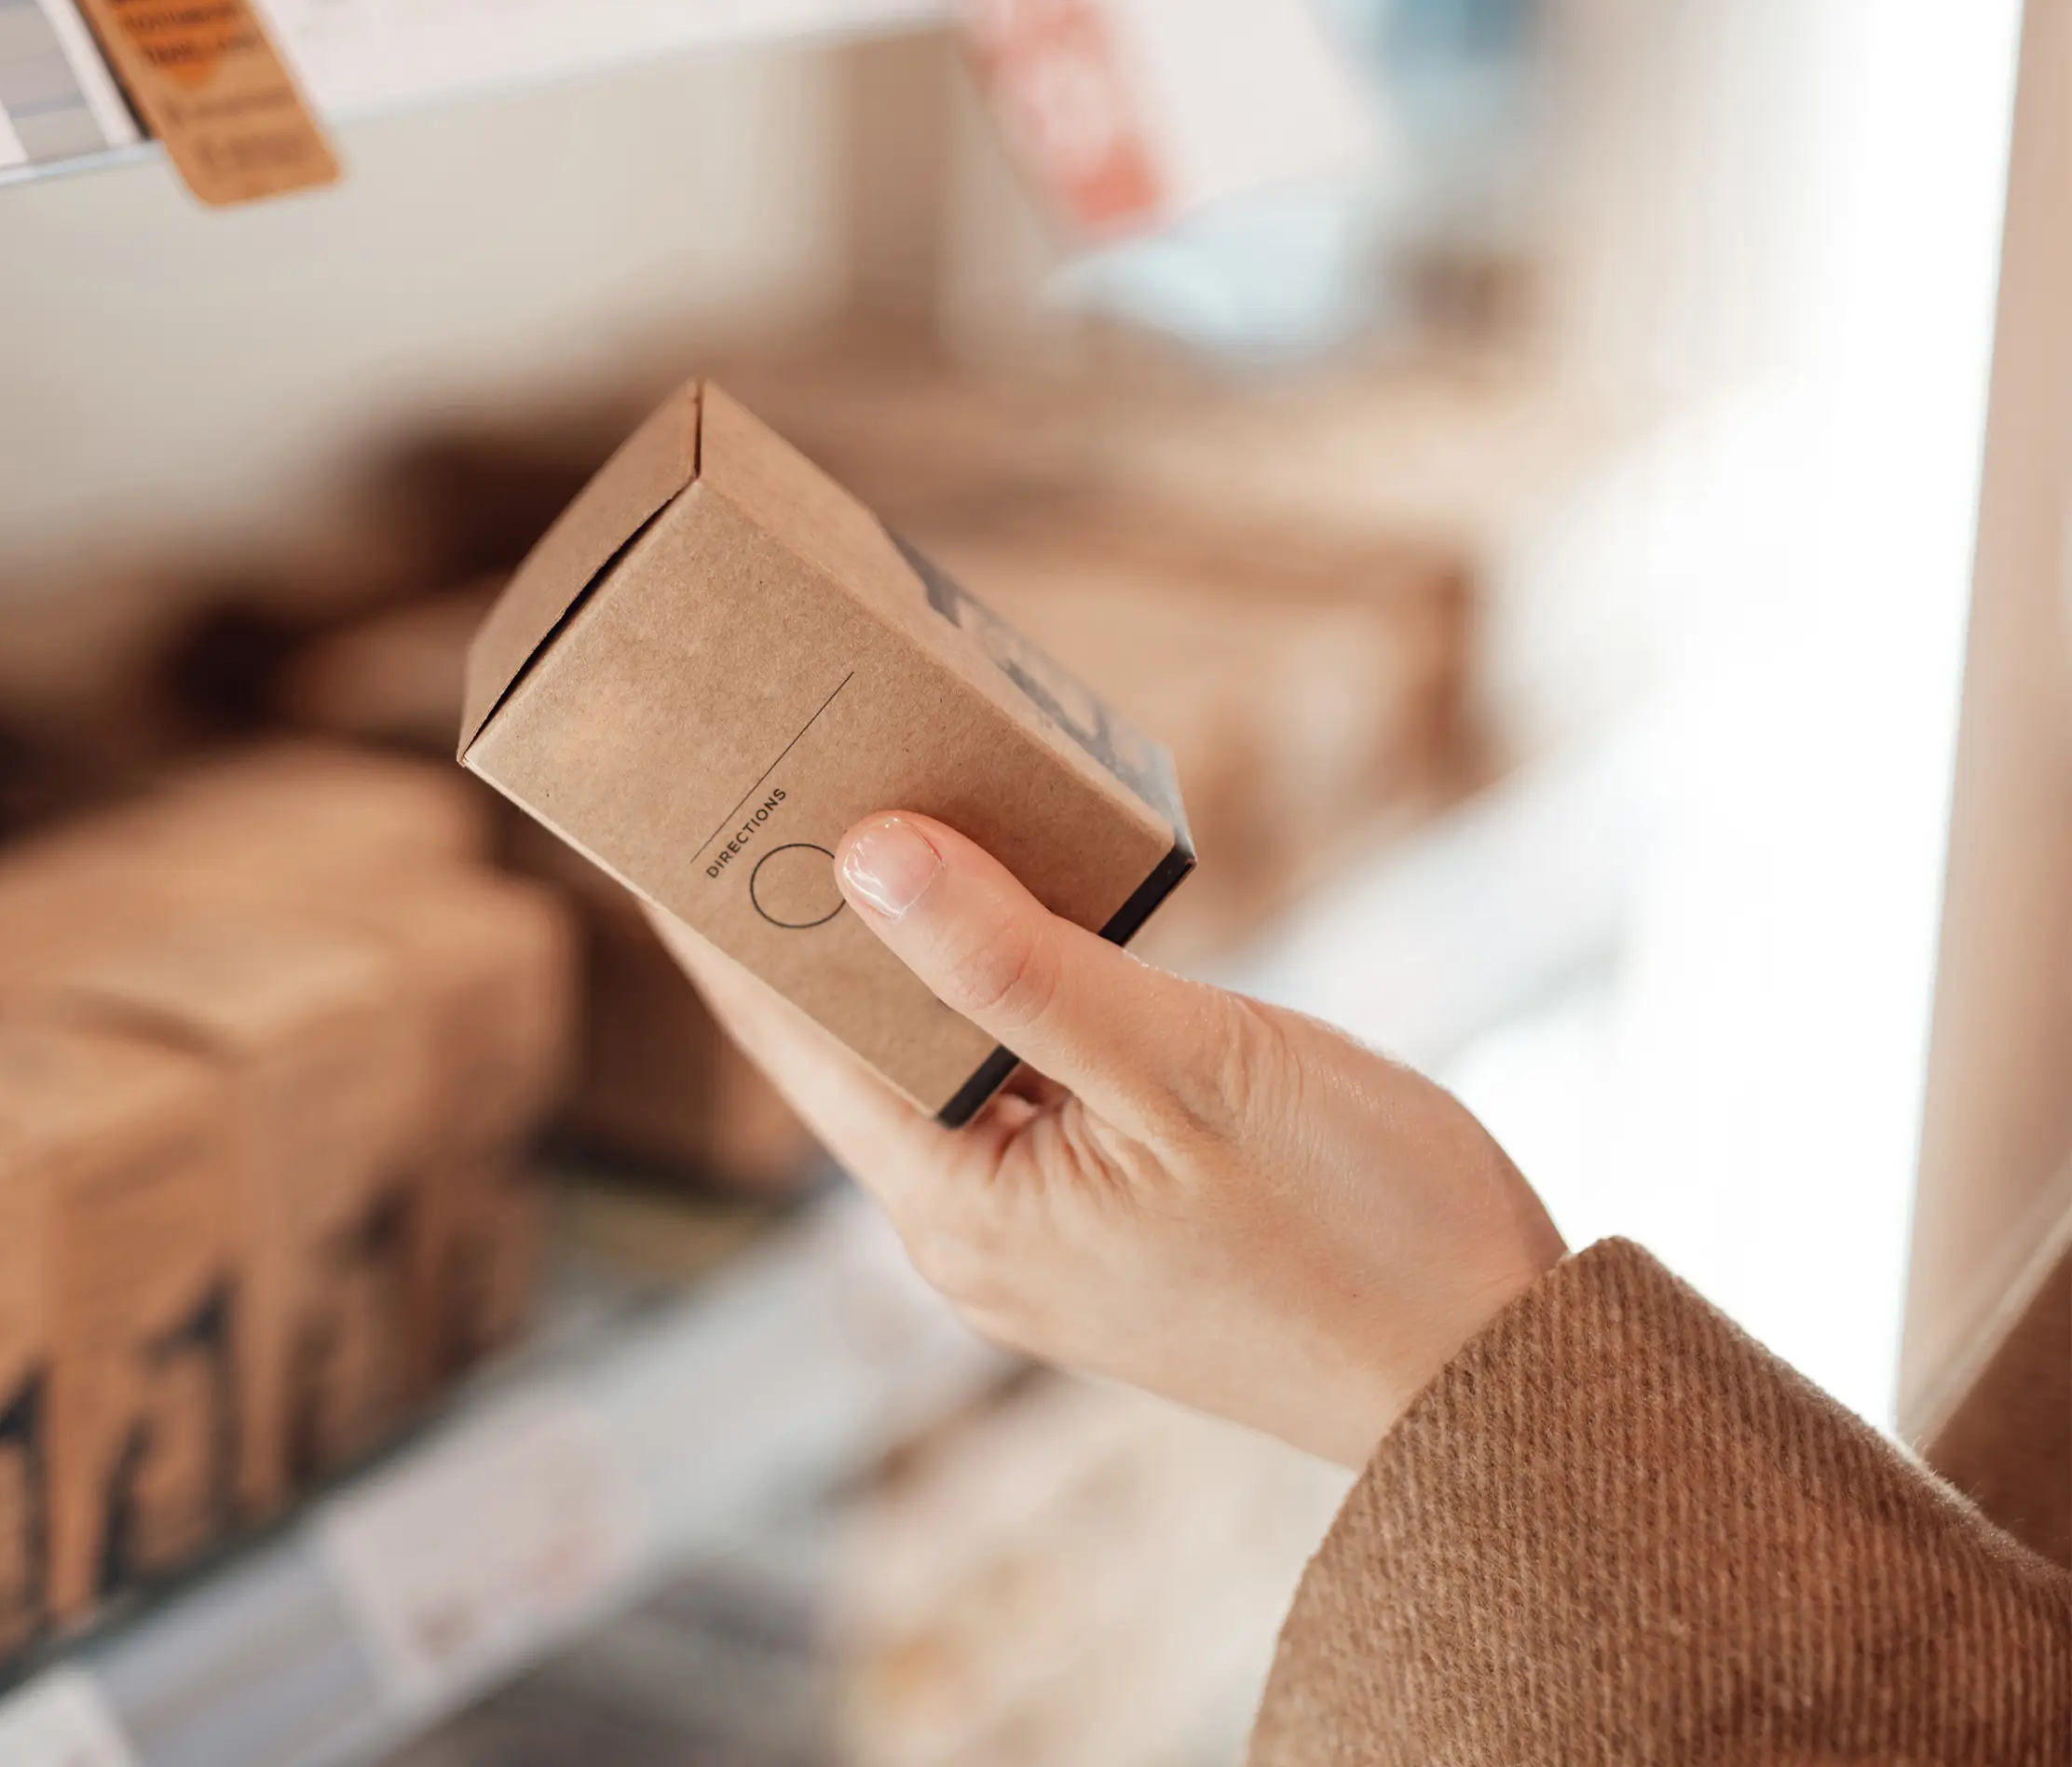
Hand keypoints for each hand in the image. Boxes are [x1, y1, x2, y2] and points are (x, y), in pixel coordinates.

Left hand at [651, 811, 1565, 1468]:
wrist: (1498, 1376)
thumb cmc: (1362, 1229)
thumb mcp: (1188, 1068)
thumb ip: (1019, 964)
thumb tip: (866, 856)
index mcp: (964, 1209)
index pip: (793, 1038)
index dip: (719, 918)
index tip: (655, 811)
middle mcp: (975, 1233)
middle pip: (851, 1047)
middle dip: (805, 917)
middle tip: (761, 775)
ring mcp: (1040, 1235)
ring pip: (936, 1062)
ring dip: (903, 950)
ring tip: (862, 816)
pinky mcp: (1107, 1221)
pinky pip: (1013, 1085)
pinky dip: (992, 993)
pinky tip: (1004, 915)